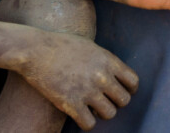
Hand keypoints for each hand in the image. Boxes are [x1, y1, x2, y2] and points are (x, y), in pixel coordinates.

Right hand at [19, 32, 138, 130]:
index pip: (133, 82)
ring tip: (92, 109)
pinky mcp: (71, 103)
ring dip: (102, 114)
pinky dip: (87, 123)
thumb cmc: (60, 44)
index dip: (129, 90)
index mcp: (108, 61)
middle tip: (104, 101)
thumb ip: (104, 60)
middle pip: (124, 100)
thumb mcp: (90, 46)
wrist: (35, 49)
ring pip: (110, 114)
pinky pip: (89, 124)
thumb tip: (113, 71)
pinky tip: (80, 116)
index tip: (120, 92)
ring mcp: (87, 91)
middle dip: (115, 102)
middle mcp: (102, 76)